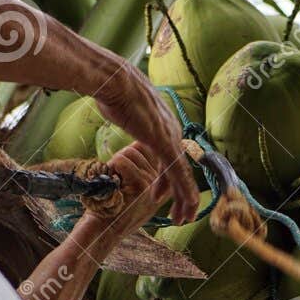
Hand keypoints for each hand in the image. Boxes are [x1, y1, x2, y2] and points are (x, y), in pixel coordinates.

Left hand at [73, 142, 174, 255]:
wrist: (103, 233)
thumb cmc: (111, 209)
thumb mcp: (133, 189)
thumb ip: (141, 169)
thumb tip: (138, 145)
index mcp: (163, 183)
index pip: (150, 148)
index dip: (130, 153)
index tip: (119, 173)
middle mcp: (162, 183)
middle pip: (139, 148)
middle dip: (121, 158)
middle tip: (115, 182)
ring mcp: (154, 184)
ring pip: (130, 152)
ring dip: (114, 165)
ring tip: (114, 186)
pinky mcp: (143, 186)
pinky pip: (122, 161)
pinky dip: (110, 169)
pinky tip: (111, 186)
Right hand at [94, 64, 197, 224]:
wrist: (115, 81)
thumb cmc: (114, 92)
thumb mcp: (124, 109)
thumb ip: (129, 117)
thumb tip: (119, 110)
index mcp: (164, 125)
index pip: (172, 159)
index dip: (168, 181)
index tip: (160, 196)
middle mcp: (172, 132)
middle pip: (182, 170)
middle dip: (182, 196)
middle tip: (182, 215)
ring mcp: (169, 138)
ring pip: (183, 176)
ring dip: (185, 200)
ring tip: (182, 218)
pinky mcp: (164, 144)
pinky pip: (178, 174)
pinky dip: (183, 192)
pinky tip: (184, 206)